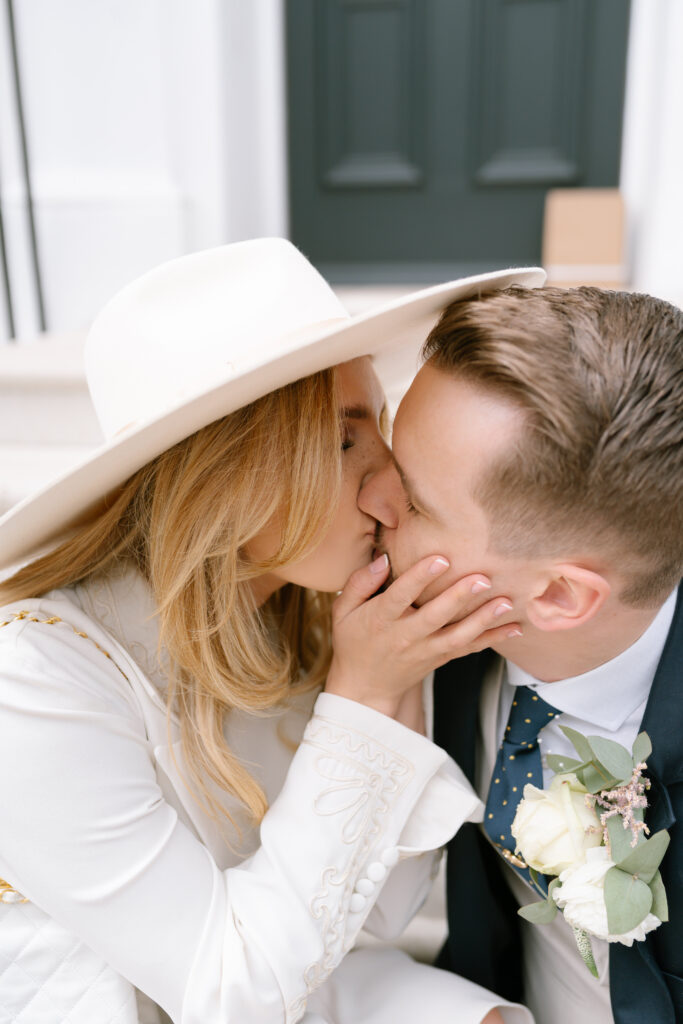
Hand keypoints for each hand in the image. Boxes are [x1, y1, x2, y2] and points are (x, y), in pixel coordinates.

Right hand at [325, 553, 520, 719]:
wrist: (365, 689)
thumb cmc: (354, 642)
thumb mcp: (343, 610)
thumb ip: (360, 582)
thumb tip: (383, 559)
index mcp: (380, 620)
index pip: (400, 597)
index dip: (419, 578)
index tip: (440, 559)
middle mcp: (405, 636)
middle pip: (434, 617)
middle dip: (459, 597)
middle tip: (482, 578)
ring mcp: (426, 650)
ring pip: (457, 636)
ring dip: (483, 619)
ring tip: (505, 602)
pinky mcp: (440, 659)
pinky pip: (468, 649)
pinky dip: (492, 639)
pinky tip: (515, 628)